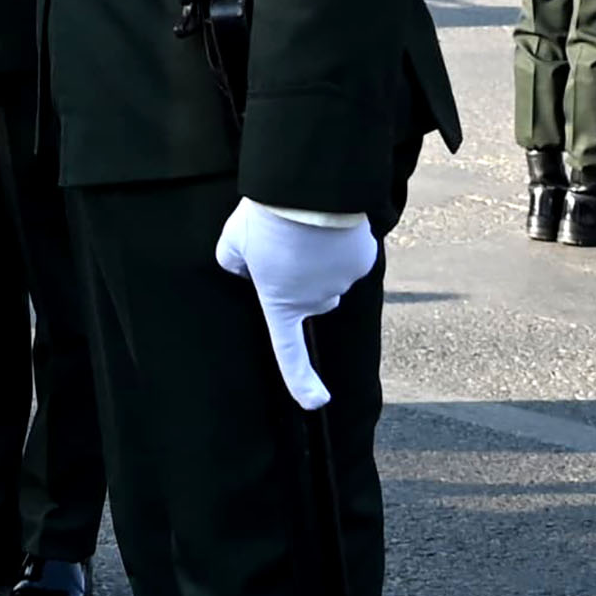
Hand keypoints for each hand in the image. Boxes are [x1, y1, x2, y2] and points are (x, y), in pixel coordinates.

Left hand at [212, 201, 378, 411]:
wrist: (307, 193)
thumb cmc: (266, 220)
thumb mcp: (232, 242)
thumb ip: (234, 262)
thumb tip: (244, 267)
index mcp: (281, 303)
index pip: (288, 350)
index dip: (299, 380)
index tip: (315, 402)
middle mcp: (316, 300)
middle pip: (312, 301)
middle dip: (301, 284)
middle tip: (284, 249)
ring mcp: (343, 282)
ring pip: (331, 278)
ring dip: (319, 262)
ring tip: (303, 230)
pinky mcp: (363, 261)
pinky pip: (349, 258)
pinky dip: (339, 247)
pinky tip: (326, 225)